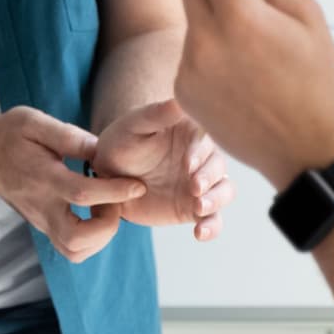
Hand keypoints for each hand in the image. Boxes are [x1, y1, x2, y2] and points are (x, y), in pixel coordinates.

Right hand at [0, 106, 147, 261]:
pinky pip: (72, 248)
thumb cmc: (9, 135)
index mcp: (42, 178)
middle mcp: (41, 207)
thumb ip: (69, 137)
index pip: (82, 194)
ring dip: (101, 237)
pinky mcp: (44, 227)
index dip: (114, 192)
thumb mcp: (35, 122)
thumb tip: (102, 150)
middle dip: (107, 226)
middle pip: (75, 240)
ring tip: (106, 208)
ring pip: (74, 251)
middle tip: (114, 202)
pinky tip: (95, 214)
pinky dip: (91, 240)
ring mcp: (41, 221)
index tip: (137, 185)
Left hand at [93, 98, 234, 240]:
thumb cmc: (121, 142)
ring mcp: (201, 184)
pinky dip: (212, 227)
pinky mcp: (195, 209)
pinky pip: (213, 219)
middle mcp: (202, 159)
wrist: (108, 175)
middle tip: (193, 187)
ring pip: (224, 192)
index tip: (187, 164)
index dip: (200, 153)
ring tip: (198, 208)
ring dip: (216, 201)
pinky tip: (199, 233)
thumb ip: (156, 114)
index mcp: (193, 134)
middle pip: (220, 167)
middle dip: (210, 178)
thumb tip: (180, 100)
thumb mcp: (134, 125)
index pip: (207, 141)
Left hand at [175, 0, 333, 188]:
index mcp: (239, 18)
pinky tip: (240, 73)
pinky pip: (188, 53)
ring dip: (213, 17)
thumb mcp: (304, 14)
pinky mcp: (182, 92)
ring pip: (191, 19)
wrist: (309, 150)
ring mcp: (188, 70)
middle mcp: (205, 42)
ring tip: (252, 46)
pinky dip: (209, 51)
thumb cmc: (317, 78)